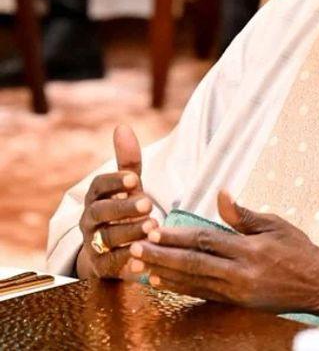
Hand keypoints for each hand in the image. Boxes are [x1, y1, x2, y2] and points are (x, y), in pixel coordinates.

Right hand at [76, 125, 157, 279]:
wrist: (111, 251)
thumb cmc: (123, 210)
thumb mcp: (128, 187)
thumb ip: (127, 161)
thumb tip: (122, 126)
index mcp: (96, 197)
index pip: (99, 186)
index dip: (114, 182)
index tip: (134, 178)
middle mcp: (90, 220)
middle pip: (102, 213)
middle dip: (123, 208)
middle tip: (147, 204)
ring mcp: (94, 244)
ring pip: (108, 238)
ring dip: (130, 232)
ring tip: (152, 227)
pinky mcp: (102, 268)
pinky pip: (112, 265)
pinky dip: (128, 262)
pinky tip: (145, 258)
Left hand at [129, 191, 318, 314]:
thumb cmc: (299, 249)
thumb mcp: (276, 225)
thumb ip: (244, 214)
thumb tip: (221, 194)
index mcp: (251, 250)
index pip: (207, 241)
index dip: (178, 237)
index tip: (154, 230)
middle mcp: (241, 274)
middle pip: (194, 264)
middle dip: (162, 257)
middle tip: (136, 249)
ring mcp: (238, 292)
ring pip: (194, 282)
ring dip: (165, 274)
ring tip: (139, 266)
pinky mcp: (237, 304)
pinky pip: (203, 294)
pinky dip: (180, 287)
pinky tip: (162, 281)